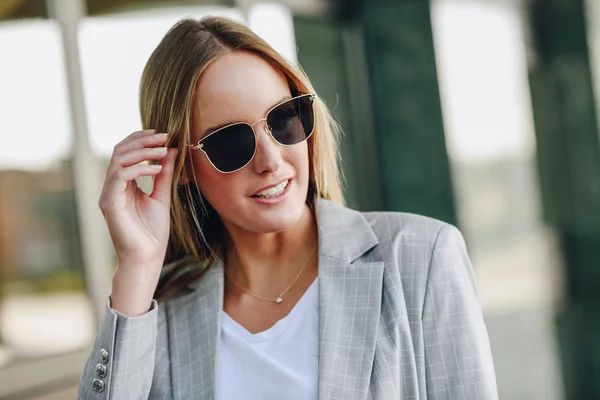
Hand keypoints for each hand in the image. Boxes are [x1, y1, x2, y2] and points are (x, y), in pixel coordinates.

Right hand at [99, 129, 176, 276]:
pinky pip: (120, 177)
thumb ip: (163, 174)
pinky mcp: (110, 204)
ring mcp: (108, 194)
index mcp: (122, 184)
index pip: (125, 152)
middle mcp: (112, 187)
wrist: (147, 257)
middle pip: (119, 151)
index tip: (162, 134)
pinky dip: (139, 169)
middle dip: (142, 141)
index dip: (140, 139)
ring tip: (163, 150)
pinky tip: (156, 170)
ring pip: (118, 161)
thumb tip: (171, 150)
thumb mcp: (161, 196)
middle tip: (163, 136)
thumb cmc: (152, 232)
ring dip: (142, 152)